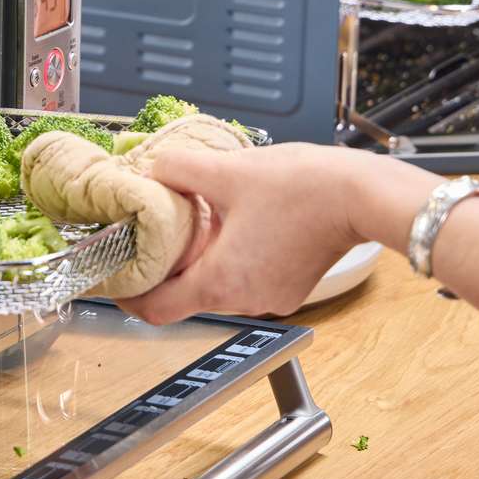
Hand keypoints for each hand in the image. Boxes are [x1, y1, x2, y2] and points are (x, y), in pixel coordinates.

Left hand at [115, 144, 369, 324]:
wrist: (362, 195)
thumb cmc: (303, 187)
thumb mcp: (228, 170)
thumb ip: (179, 170)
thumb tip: (151, 169)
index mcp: (221, 281)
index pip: (155, 309)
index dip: (128, 295)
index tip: (116, 277)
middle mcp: (244, 300)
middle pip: (185, 296)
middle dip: (166, 269)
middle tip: (151, 237)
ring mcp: (271, 298)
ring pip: (217, 286)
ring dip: (202, 260)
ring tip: (197, 223)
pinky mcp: (289, 288)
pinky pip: (246, 279)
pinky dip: (232, 260)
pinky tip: (235, 226)